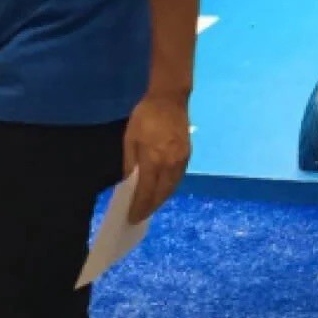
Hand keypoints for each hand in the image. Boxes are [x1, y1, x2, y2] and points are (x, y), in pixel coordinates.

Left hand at [123, 93, 191, 223]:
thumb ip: (130, 162)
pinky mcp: (187, 155)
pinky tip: (161, 191)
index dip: (139, 206)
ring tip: (149, 206)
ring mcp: (181, 160)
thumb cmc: (145, 117)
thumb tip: (129, 182)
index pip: (146, 191)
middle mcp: (170, 164)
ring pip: (171, 188)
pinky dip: (169, 189)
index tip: (132, 218)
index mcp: (153, 159)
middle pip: (161, 193)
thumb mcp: (130, 138)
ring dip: (160, 200)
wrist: (170, 99)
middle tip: (139, 216)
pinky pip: (178, 179)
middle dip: (150, 207)